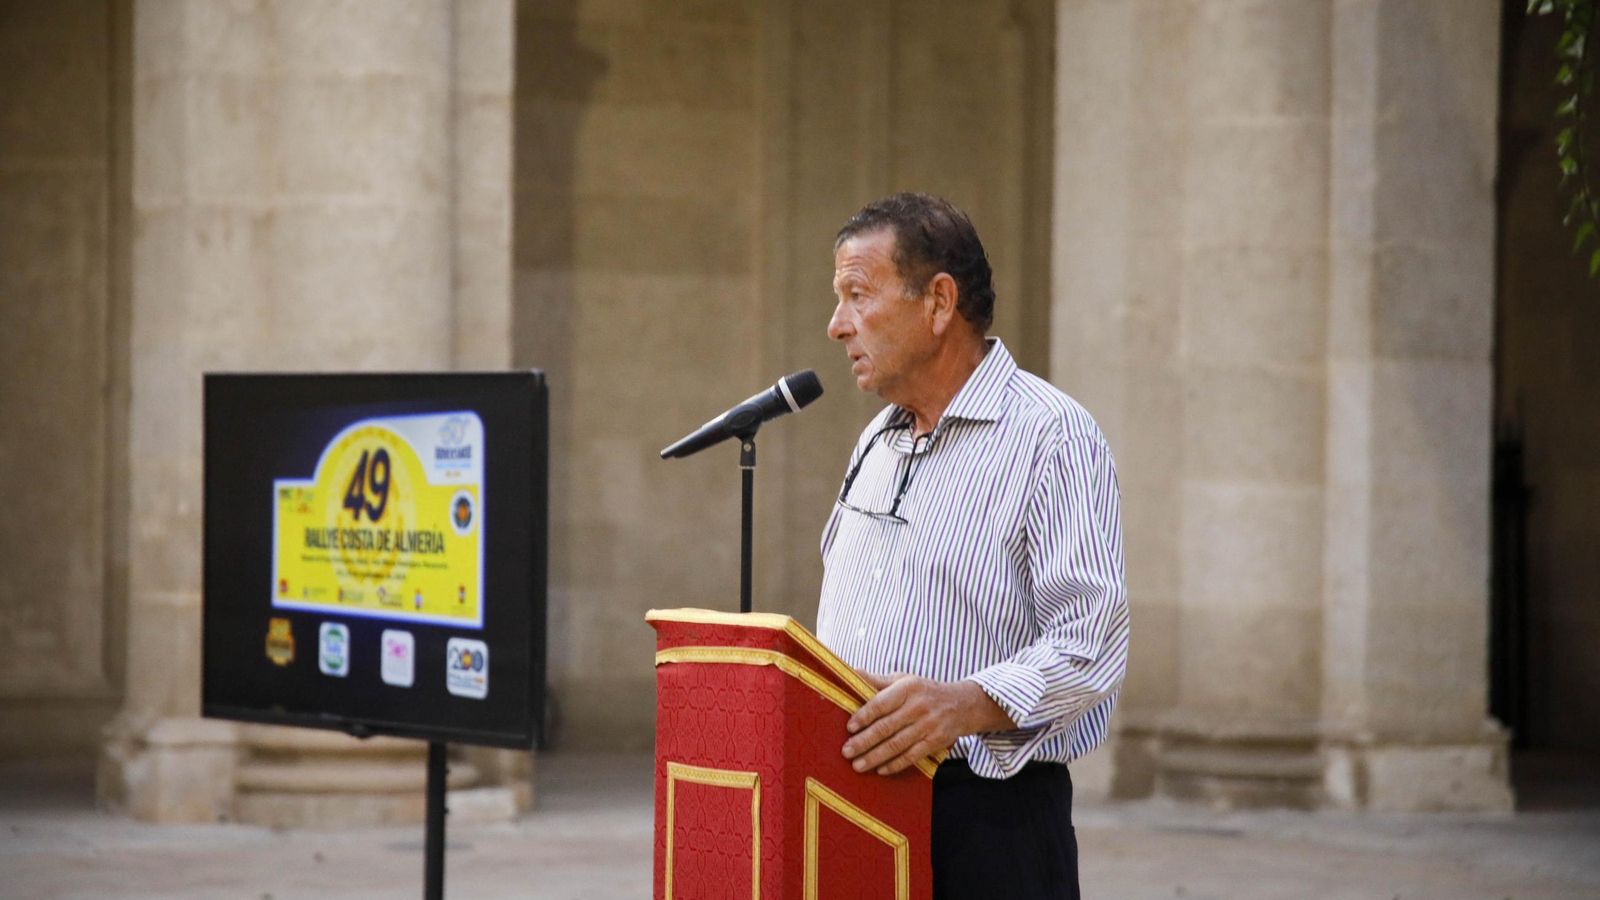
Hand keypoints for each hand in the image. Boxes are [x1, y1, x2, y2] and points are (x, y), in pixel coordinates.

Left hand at [841, 674, 1013, 775]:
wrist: (962, 704)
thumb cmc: (924, 691)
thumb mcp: (903, 680)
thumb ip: (877, 681)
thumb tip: (851, 672)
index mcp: (908, 688)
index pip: (882, 702)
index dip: (865, 715)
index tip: (849, 727)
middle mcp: (919, 706)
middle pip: (887, 727)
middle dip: (864, 741)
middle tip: (846, 751)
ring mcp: (928, 725)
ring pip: (898, 744)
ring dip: (875, 756)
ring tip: (857, 765)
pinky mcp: (935, 742)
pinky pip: (912, 756)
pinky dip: (895, 764)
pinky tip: (880, 770)